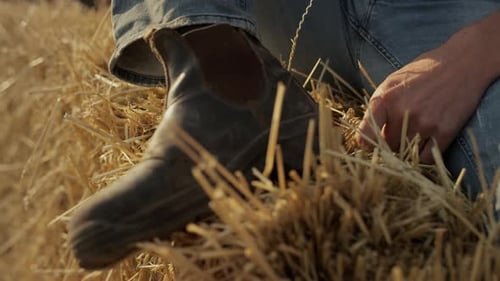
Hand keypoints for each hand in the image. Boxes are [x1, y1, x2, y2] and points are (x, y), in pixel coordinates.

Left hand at [356, 18, 498, 162]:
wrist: (462, 63)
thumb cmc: (422, 72)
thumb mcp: (391, 83)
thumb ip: (378, 109)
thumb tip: (366, 137)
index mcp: (384, 100)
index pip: (366, 136)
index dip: (366, 146)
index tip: (370, 148)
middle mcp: (402, 113)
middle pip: (387, 147)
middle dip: (390, 145)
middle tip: (398, 136)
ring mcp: (425, 123)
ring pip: (406, 154)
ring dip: (407, 151)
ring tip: (412, 137)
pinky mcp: (444, 131)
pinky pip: (427, 158)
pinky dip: (423, 157)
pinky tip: (425, 145)